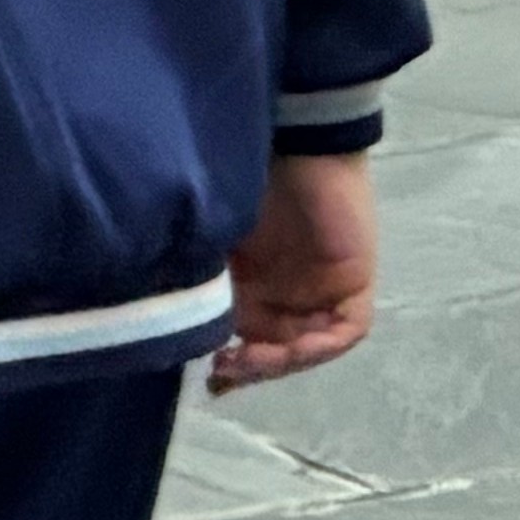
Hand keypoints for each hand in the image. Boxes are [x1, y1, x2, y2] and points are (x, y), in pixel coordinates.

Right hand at [213, 152, 377, 391]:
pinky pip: (346, 330)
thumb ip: (197, 284)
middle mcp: (289, 294)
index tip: (204, 375)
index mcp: (252, 287)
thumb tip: (165, 330)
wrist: (289, 144)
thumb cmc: (239, 184)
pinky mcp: (354, 283)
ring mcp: (323, 291)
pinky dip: (320, 345)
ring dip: (280, 362)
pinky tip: (290, 347)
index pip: (244, 341)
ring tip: (249, 360)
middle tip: (222, 370)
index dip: (229, 366)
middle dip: (250, 369)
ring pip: (308, 347)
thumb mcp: (208, 243)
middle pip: (275, 350)